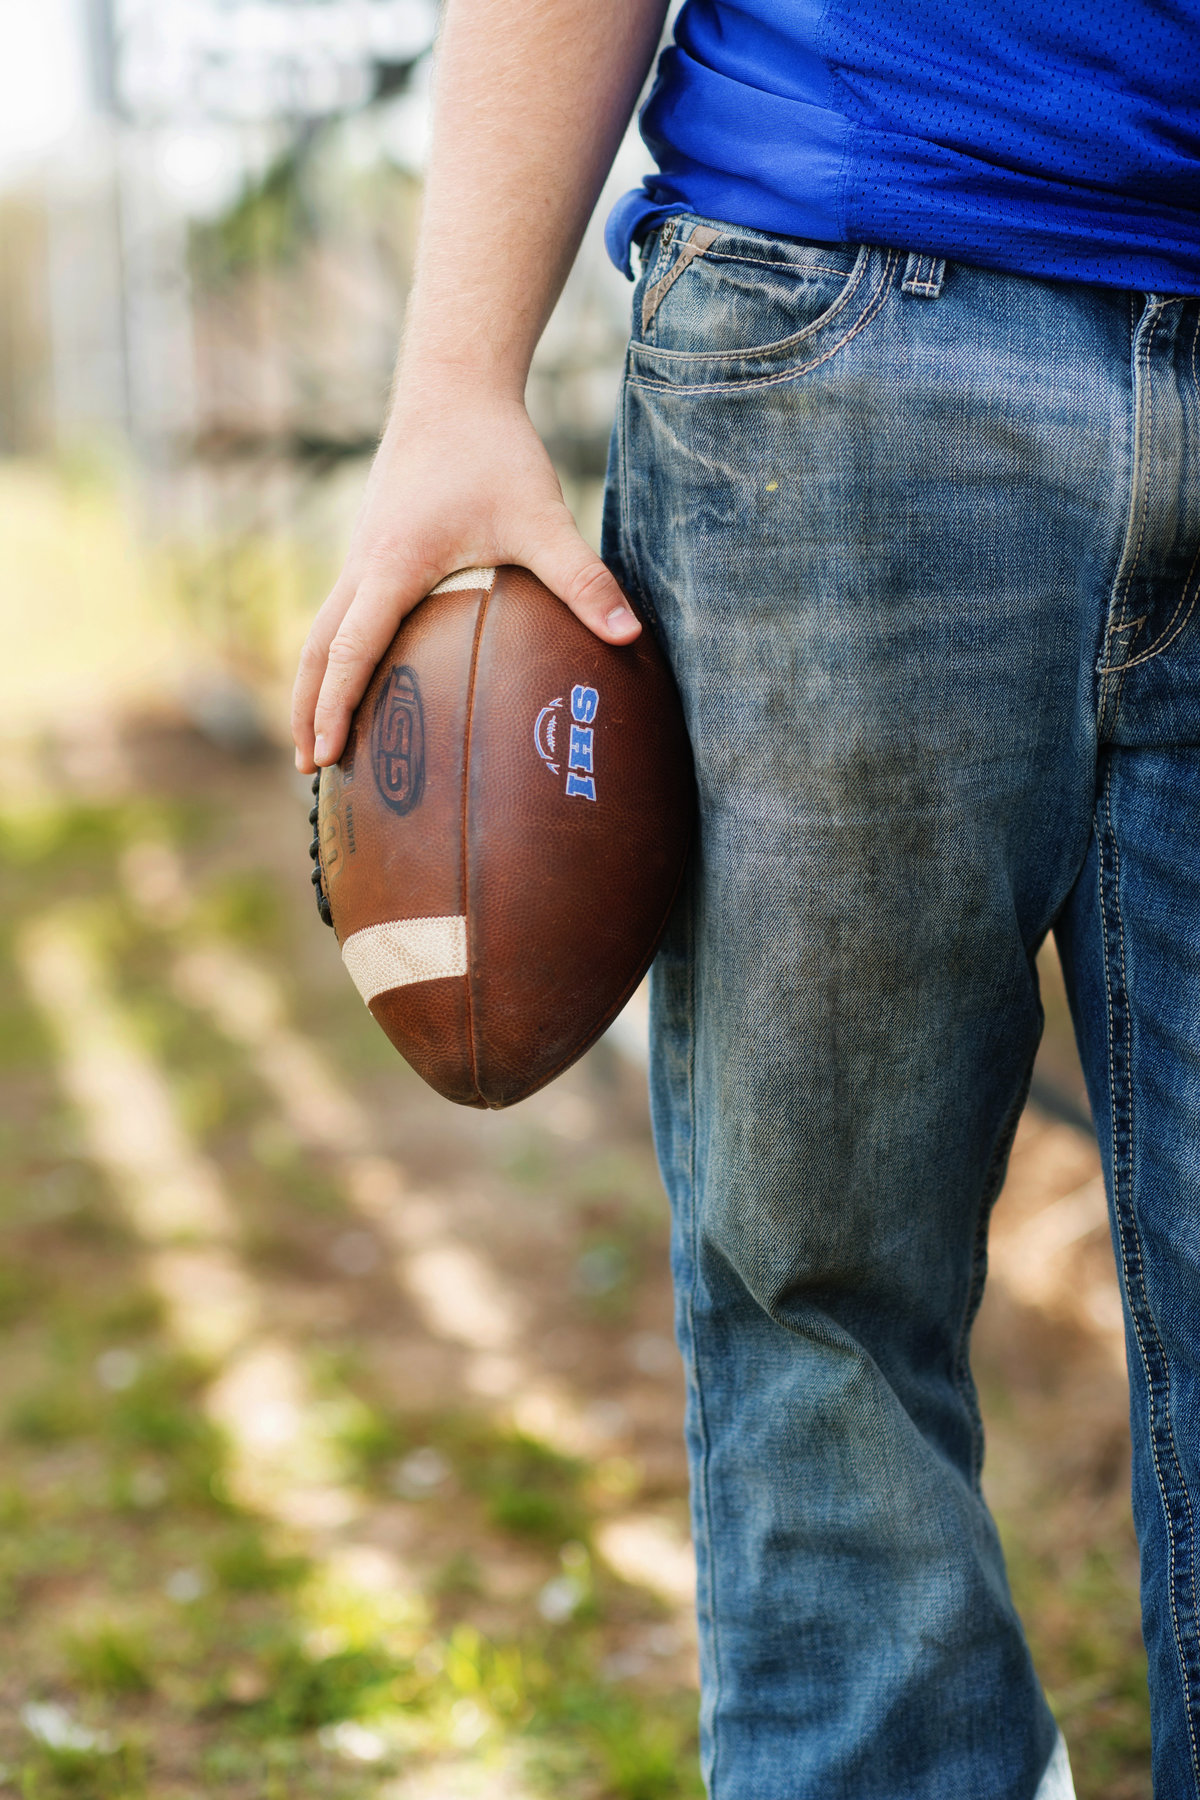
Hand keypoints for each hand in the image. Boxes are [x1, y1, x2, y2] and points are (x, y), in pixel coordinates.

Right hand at [290, 383, 639, 772]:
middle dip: (308, 709)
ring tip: (317, 736)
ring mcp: (361, 554)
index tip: (324, 754)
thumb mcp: (543, 519)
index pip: (350, 650)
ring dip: (313, 683)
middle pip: (315, 649)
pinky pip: (339, 610)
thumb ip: (583, 580)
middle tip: (309, 769)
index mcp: (393, 566)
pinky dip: (332, 652)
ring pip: (321, 629)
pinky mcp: (371, 545)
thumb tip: (629, 636)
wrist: (454, 387)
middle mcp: (364, 563)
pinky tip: (354, 676)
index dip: (334, 706)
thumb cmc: (495, 451)